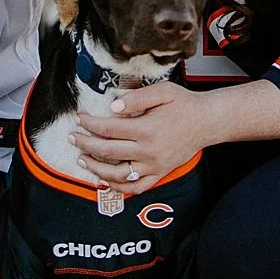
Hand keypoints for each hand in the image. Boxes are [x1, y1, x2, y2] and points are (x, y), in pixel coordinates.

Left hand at [72, 79, 211, 194]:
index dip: (90, 123)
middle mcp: (148, 151)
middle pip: (108, 151)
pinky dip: (119, 186)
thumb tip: (113, 107)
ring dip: (96, 168)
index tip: (79, 118)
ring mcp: (154, 165)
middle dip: (85, 144)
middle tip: (73, 137)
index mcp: (146, 129)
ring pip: (118, 174)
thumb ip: (136, 98)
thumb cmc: (184, 104)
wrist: (206, 122)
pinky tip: (105, 179)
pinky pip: (136, 187)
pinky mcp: (160, 173)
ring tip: (83, 159)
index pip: (108, 128)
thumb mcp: (162, 91)